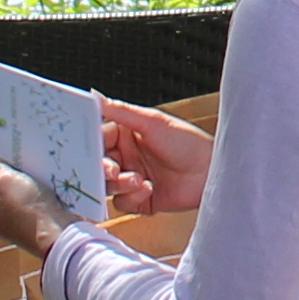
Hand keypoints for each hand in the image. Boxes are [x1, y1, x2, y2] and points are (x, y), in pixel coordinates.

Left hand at [0, 148, 69, 259]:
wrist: (56, 233)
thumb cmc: (27, 207)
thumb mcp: (7, 181)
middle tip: (6, 148)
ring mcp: (12, 218)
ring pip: (8, 191)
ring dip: (13, 174)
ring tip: (22, 157)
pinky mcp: (29, 218)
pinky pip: (22, 197)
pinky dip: (26, 183)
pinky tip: (36, 173)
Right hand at [100, 95, 212, 216]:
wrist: (210, 172)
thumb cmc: (188, 142)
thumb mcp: (153, 122)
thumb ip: (121, 111)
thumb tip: (95, 96)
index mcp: (126, 135)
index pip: (97, 141)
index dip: (90, 147)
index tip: (87, 151)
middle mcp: (127, 157)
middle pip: (98, 166)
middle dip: (103, 169)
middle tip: (113, 169)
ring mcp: (132, 179)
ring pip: (107, 186)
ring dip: (120, 184)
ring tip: (138, 179)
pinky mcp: (140, 199)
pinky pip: (122, 203)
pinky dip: (132, 197)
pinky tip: (149, 188)